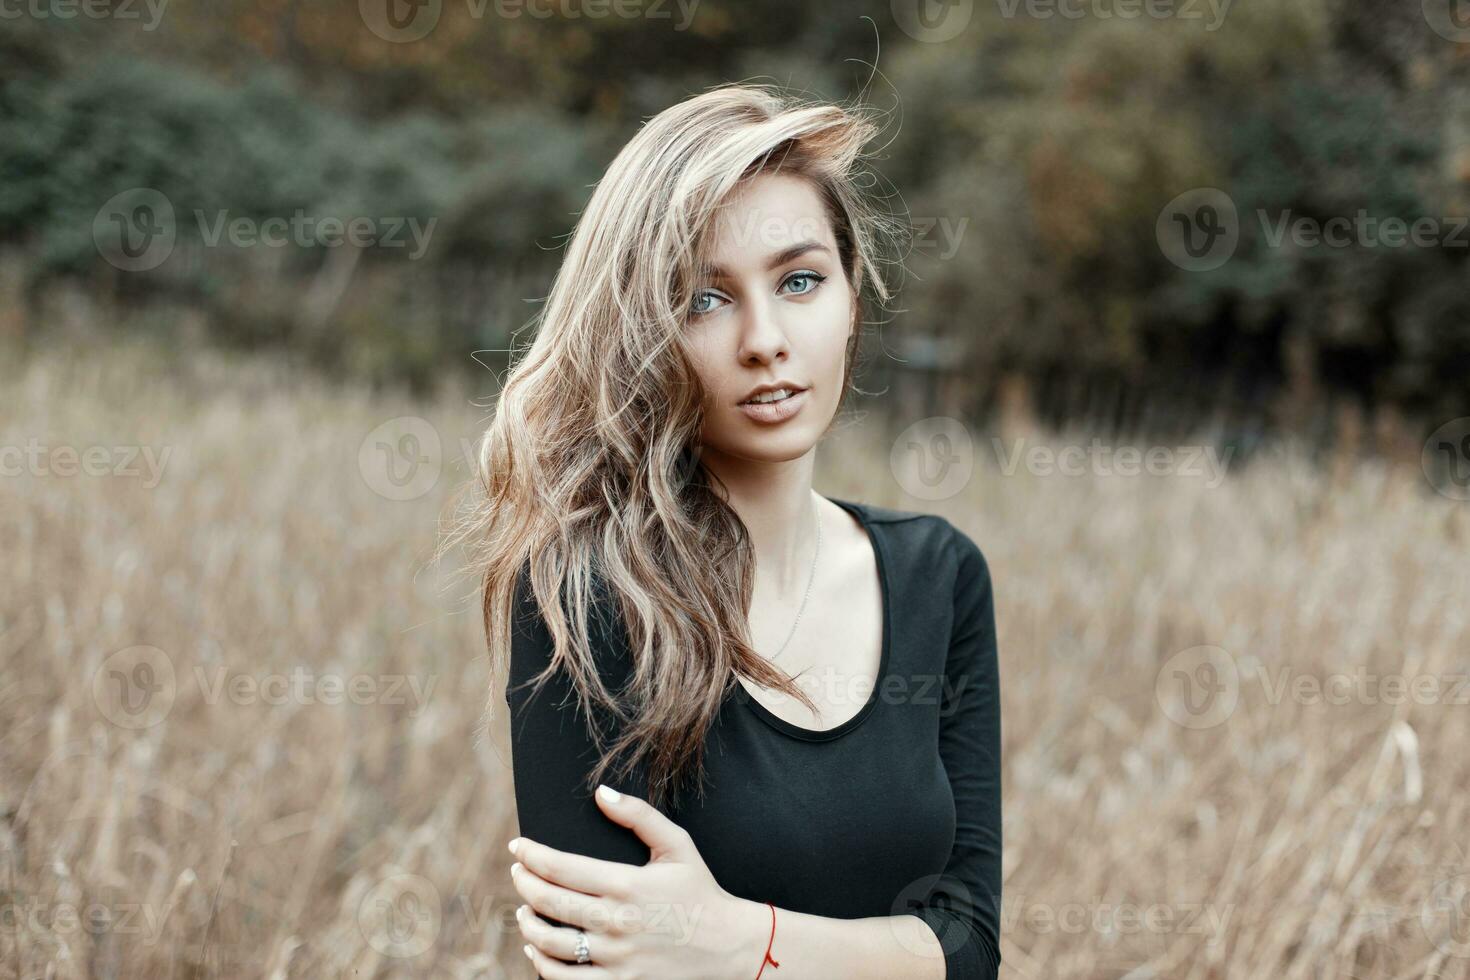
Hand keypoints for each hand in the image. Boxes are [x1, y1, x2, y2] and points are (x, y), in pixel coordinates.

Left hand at [507, 784, 770, 979]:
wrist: (729, 947)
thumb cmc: (699, 891)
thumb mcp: (677, 845)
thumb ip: (639, 815)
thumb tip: (600, 793)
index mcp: (626, 884)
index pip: (561, 867)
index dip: (532, 855)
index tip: (518, 845)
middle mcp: (616, 922)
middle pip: (549, 902)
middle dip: (524, 883)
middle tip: (518, 872)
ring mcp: (616, 958)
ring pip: (550, 943)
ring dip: (528, 924)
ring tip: (523, 910)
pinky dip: (542, 965)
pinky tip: (537, 950)